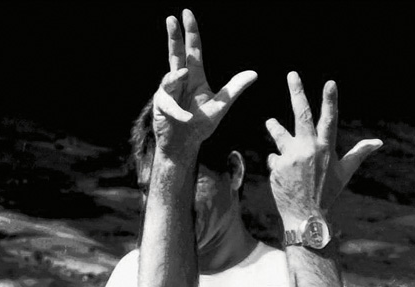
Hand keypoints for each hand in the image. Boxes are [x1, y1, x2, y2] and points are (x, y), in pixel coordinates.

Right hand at [152, 9, 255, 157]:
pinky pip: (169, 102)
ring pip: (171, 76)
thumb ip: (234, 89)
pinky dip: (178, 109)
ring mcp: (168, 91)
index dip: (190, 32)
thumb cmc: (200, 126)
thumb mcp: (220, 106)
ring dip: (177, 75)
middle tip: (171, 18)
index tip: (186, 13)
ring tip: (184, 75)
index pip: (193, 49)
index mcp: (195, 76)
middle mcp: (180, 80)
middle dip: (174, 36)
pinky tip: (184, 117)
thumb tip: (254, 73)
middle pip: (176, 53)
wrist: (183, 146)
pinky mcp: (160, 104)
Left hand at [265, 73, 381, 223]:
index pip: (329, 118)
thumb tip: (378, 142)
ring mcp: (290, 158)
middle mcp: (308, 149)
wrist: (305, 216)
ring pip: (279, 135)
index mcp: (325, 148)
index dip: (329, 100)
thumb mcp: (344, 172)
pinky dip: (279, 163)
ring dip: (275, 127)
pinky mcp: (277, 168)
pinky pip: (275, 158)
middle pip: (300, 115)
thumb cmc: (327, 193)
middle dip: (297, 92)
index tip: (329, 83)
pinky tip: (284, 174)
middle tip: (292, 74)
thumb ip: (359, 153)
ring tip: (270, 122)